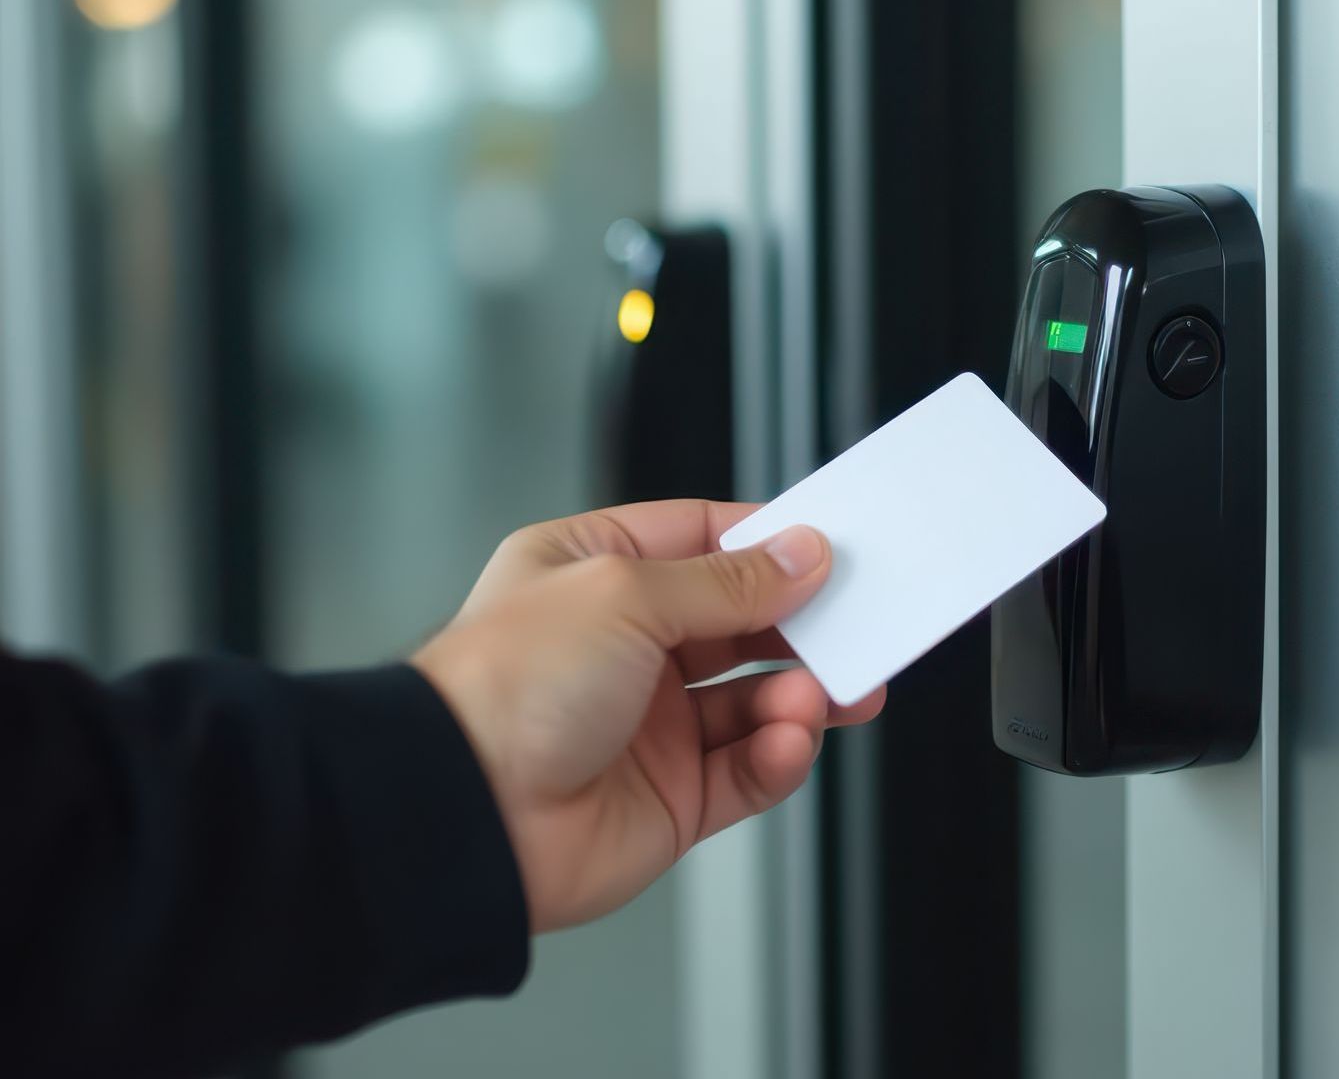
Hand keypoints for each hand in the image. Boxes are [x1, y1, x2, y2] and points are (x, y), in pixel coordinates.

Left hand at [410, 500, 885, 932]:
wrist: (463, 813)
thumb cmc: (507, 685)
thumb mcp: (627, 592)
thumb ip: (728, 580)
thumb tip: (801, 555)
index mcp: (595, 574)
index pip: (702, 540)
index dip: (769, 543)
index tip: (833, 546)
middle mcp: (624, 646)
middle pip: (743, 622)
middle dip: (805, 625)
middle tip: (860, 624)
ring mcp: (649, 725)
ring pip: (758, 699)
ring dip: (802, 694)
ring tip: (832, 693)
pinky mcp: (671, 797)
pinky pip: (749, 769)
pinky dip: (780, 754)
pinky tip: (788, 740)